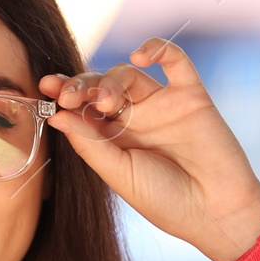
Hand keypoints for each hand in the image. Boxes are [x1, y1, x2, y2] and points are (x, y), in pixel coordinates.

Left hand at [38, 39, 259, 260]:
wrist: (215, 212)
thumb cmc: (165, 200)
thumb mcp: (118, 174)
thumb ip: (89, 144)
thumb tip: (56, 115)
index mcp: (113, 139)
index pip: (82, 108)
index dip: (64, 95)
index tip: (44, 90)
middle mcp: (135, 118)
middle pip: (100, 86)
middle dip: (80, 86)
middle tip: (68, 96)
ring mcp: (162, 105)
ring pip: (129, 74)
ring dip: (110, 80)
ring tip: (106, 102)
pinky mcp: (191, 96)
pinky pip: (176, 60)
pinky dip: (158, 48)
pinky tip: (140, 54)